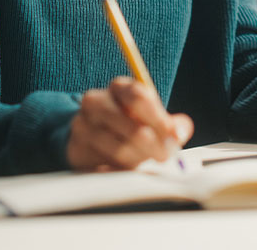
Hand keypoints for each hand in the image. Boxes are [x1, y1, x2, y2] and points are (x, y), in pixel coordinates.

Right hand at [66, 77, 193, 171]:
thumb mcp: (149, 117)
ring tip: (147, 160)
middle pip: (131, 126)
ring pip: (119, 148)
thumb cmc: (127, 124)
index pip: (139, 97)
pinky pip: (105, 164)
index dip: (160, 119)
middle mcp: (96, 101)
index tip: (174, 136)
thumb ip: (169, 123)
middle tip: (166, 156)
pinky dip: (121, 169)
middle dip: (154, 145)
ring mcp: (82, 124)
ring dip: (139, 158)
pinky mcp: (76, 148)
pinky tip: (128, 167)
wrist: (89, 137)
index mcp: (119, 87)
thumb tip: (180, 131)